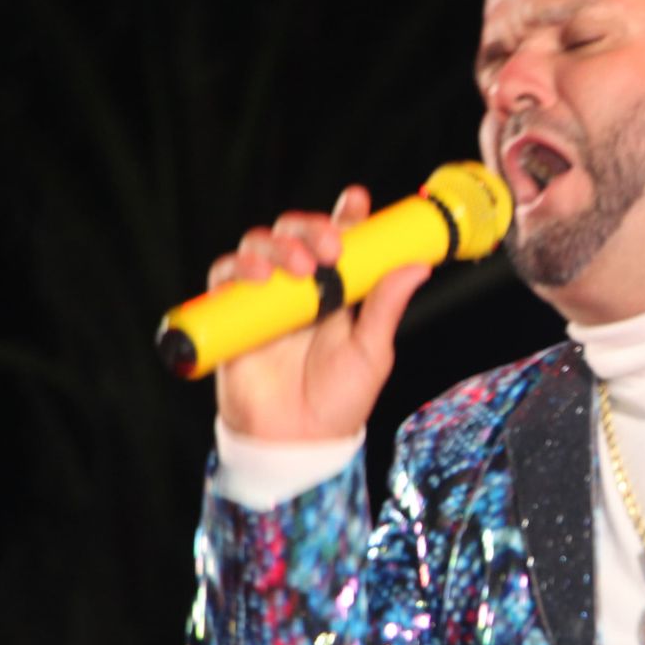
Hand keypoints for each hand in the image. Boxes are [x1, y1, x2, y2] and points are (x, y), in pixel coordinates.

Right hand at [208, 185, 431, 441]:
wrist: (295, 443)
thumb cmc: (338, 400)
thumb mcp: (371, 352)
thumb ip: (386, 306)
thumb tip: (419, 265)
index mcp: (337, 290)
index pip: (338, 240)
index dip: (344, 215)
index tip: (356, 200)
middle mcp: (298, 288)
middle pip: (294, 233)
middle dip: (310, 228)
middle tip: (331, 248)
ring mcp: (264, 299)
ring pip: (258, 245)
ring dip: (278, 246)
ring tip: (300, 270)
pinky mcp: (232, 316)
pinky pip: (224, 277)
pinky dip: (238, 268)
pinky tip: (259, 277)